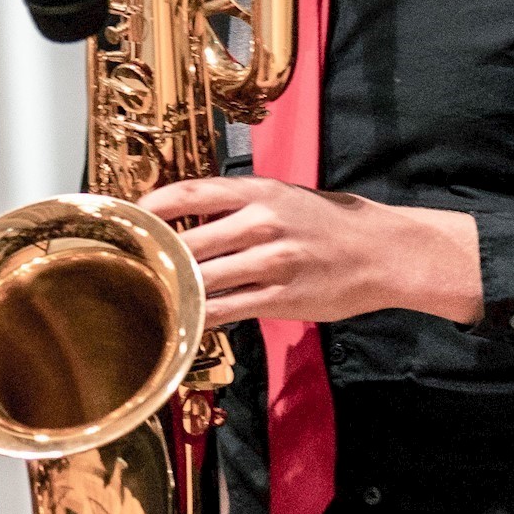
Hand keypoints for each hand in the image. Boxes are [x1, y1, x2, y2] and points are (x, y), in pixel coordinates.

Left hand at [141, 178, 481, 328]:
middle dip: (154, 257)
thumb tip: (187, 218)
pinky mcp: (280, 298)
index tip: (129, 221)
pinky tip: (181, 320)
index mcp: (260, 192)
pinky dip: (197, 317)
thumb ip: (238, 206)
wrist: (384, 253)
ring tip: (148, 296)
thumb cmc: (332, 223)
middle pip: (187, 242)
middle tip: (128, 266)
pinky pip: (224, 310)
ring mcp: (271, 263)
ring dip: (171, 291)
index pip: (190, 193)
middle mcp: (262, 224)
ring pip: (202, 280)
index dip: (151, 208)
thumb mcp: (286, 197)